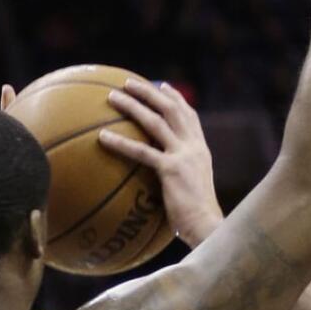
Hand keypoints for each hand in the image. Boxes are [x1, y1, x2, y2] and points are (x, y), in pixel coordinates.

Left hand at [98, 79, 222, 247]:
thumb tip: (166, 179)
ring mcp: (183, 156)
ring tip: (112, 97)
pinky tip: (103, 137)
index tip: (162, 85)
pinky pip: (141, 151)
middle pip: (171, 109)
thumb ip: (183, 175)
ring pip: (155, 122)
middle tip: (128, 82)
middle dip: (149, 91)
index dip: (176, 98)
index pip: (190, 115)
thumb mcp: (195, 189)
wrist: (207, 227)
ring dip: (133, 105)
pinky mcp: (171, 170)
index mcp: (201, 150)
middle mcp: (194, 147)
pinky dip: (121, 142)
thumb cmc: (198, 218)